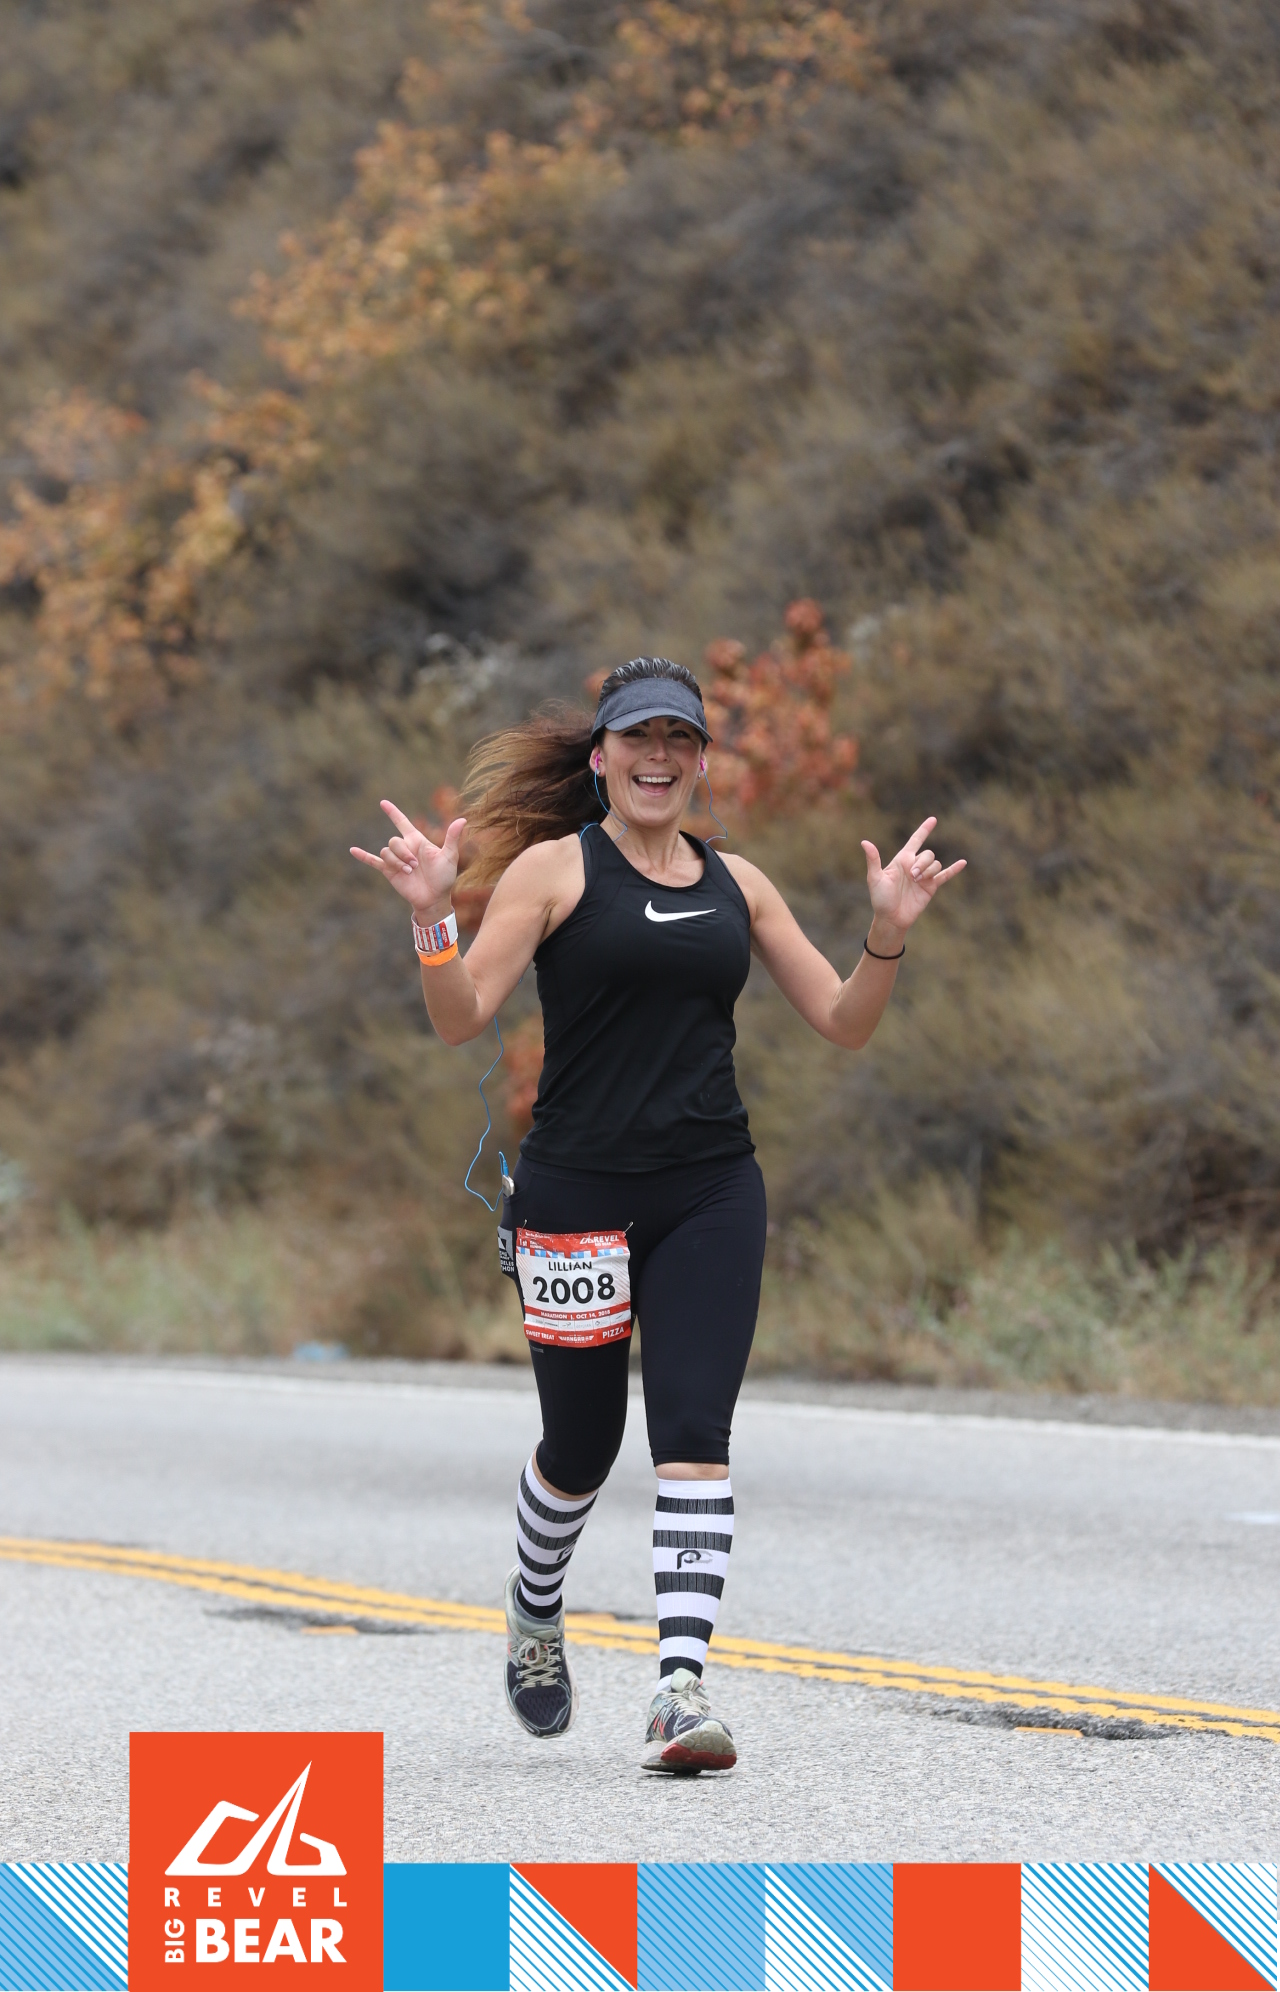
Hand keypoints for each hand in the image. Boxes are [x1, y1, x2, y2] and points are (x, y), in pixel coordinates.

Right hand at [350, 799, 465, 915]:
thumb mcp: (449, 856)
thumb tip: (463, 819)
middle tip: (414, 866)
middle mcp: (405, 848)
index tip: (383, 803)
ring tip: (408, 872)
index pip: (402, 822)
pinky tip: (352, 850)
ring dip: (396, 862)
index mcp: (417, 841)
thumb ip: (452, 838)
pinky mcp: (389, 871)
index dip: (393, 812)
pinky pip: (373, 861)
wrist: (434, 898)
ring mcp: (395, 860)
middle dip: (402, 853)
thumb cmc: (444, 877)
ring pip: (386, 852)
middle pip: (393, 841)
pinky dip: (363, 856)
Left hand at [861, 816, 965, 934]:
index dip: (924, 830)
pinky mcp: (931, 887)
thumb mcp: (875, 878)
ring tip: (917, 882)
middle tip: (912, 876)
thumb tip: (865, 842)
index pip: (915, 840)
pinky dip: (954, 869)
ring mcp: (924, 876)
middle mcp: (914, 865)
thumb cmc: (880, 898)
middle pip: (928, 854)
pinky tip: (963, 862)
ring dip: (929, 871)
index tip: (933, 819)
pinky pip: (945, 875)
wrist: (891, 918)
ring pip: (935, 864)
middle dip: (923, 863)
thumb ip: (873, 860)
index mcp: (902, 860)